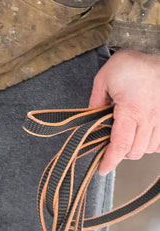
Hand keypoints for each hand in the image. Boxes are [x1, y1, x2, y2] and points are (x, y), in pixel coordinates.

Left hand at [89, 49, 159, 174]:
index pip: (120, 145)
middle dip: (121, 154)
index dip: (110, 161)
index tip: (102, 169)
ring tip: (128, 139)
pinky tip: (144, 136)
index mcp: (131, 110)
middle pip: (135, 151)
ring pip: (151, 148)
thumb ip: (95, 103)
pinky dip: (154, 143)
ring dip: (138, 148)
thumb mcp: (103, 80)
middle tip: (112, 146)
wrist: (154, 47)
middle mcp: (150, 116)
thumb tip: (90, 122)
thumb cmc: (130, 62)